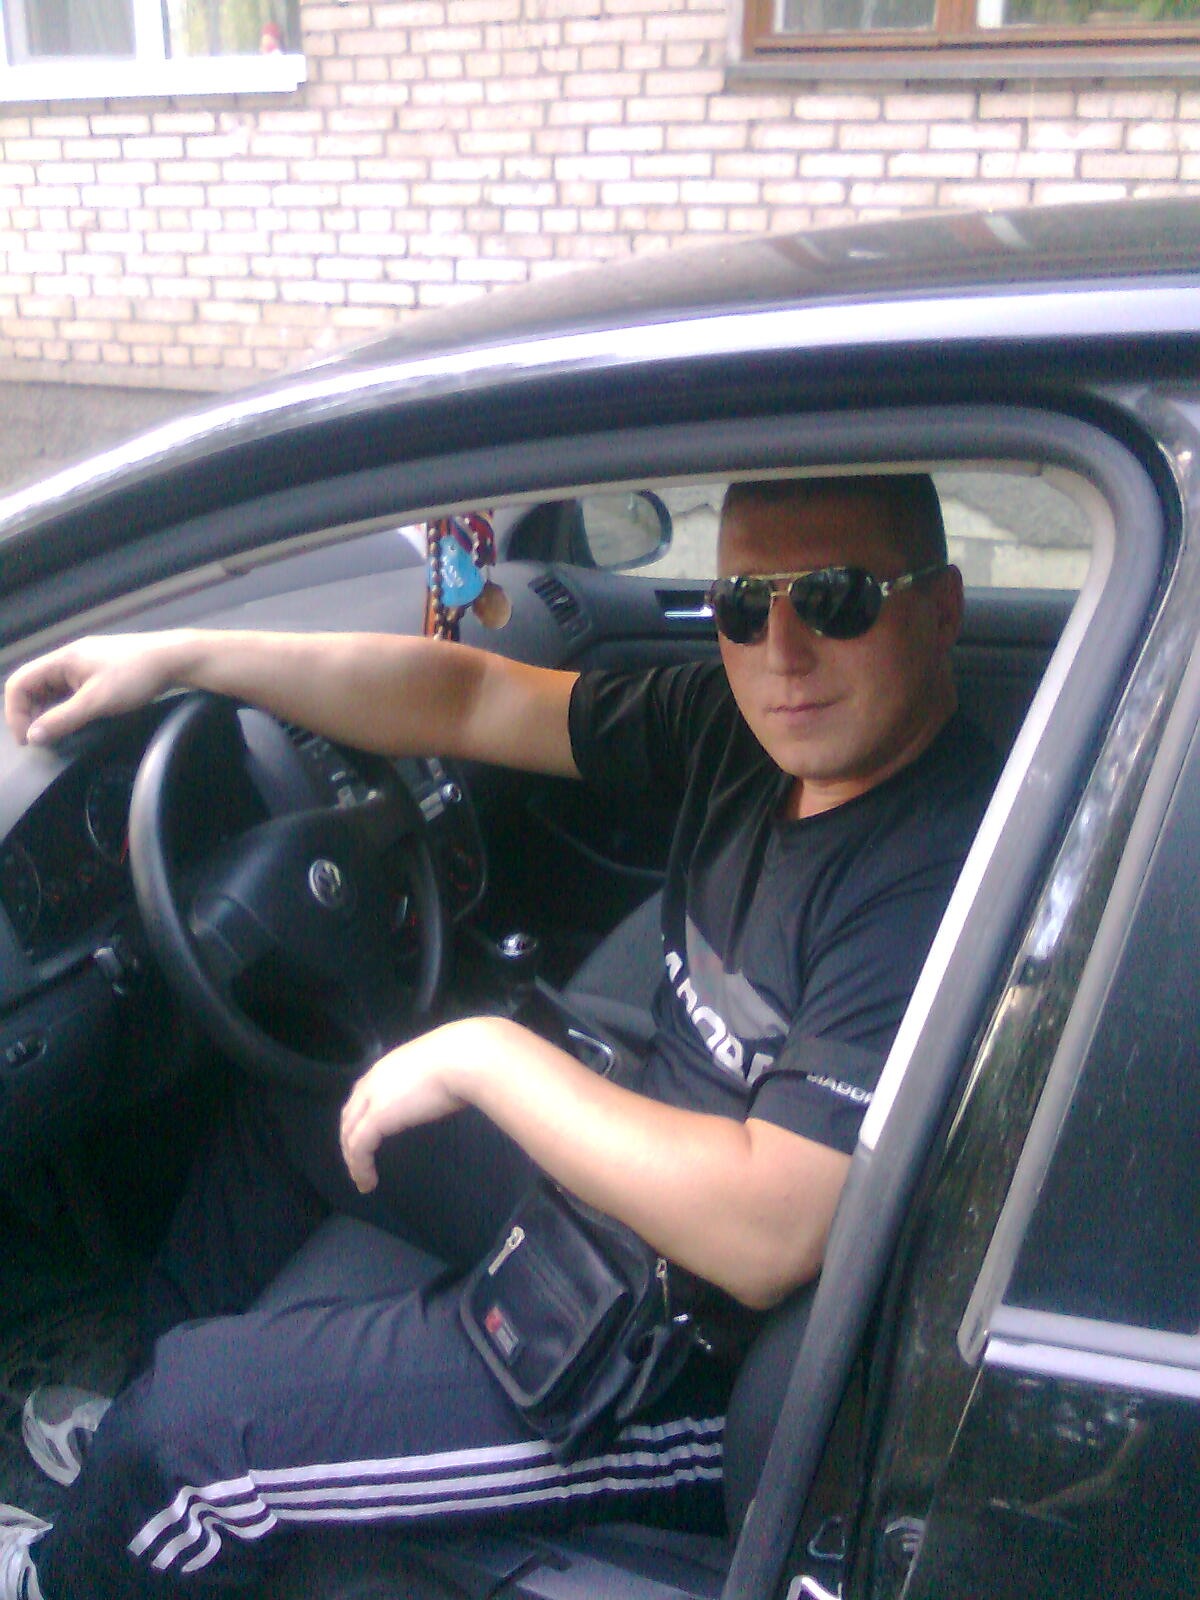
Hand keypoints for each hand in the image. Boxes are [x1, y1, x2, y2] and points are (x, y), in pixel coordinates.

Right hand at [4, 635, 179, 745]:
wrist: (173, 659)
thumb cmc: (135, 677)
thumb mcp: (96, 701)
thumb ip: (63, 719)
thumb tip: (33, 736)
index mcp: (61, 660)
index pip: (19, 683)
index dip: (15, 713)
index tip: (28, 740)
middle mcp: (67, 659)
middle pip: (32, 686)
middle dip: (30, 714)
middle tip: (42, 740)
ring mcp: (83, 665)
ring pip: (51, 689)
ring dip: (48, 711)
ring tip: (56, 734)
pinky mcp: (97, 672)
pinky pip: (70, 690)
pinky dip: (65, 706)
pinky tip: (75, 721)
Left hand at [340, 1036, 465, 1193]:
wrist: (462, 1058)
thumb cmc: (459, 1060)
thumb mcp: (435, 1069)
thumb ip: (426, 1080)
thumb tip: (440, 1090)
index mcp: (386, 1068)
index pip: (360, 1096)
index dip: (359, 1119)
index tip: (366, 1139)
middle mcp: (373, 1081)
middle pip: (349, 1116)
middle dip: (350, 1142)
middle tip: (359, 1164)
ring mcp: (373, 1098)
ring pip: (350, 1135)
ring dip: (354, 1161)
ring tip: (363, 1181)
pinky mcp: (378, 1117)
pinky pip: (359, 1147)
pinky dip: (360, 1167)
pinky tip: (368, 1181)